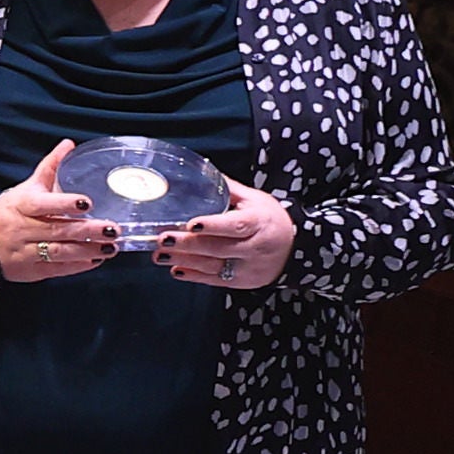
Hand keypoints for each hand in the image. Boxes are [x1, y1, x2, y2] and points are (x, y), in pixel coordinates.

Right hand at [0, 148, 113, 285]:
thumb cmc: (13, 211)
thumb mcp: (27, 188)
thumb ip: (50, 168)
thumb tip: (68, 144)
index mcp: (21, 205)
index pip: (43, 204)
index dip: (65, 203)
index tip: (88, 202)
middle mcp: (21, 229)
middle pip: (57, 230)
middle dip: (87, 230)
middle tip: (112, 228)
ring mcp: (25, 252)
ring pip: (59, 252)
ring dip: (87, 250)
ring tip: (111, 246)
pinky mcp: (30, 270)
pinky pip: (57, 269)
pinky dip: (79, 265)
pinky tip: (96, 259)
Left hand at [162, 172, 296, 292]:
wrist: (294, 249)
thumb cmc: (269, 219)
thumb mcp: (255, 200)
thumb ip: (228, 189)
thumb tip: (202, 170)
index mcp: (260, 223)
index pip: (236, 225)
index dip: (213, 226)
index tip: (191, 224)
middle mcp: (256, 248)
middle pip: (219, 248)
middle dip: (188, 244)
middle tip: (163, 239)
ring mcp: (249, 268)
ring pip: (213, 267)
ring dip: (184, 260)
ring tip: (159, 254)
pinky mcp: (241, 282)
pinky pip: (214, 281)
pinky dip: (193, 275)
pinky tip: (175, 268)